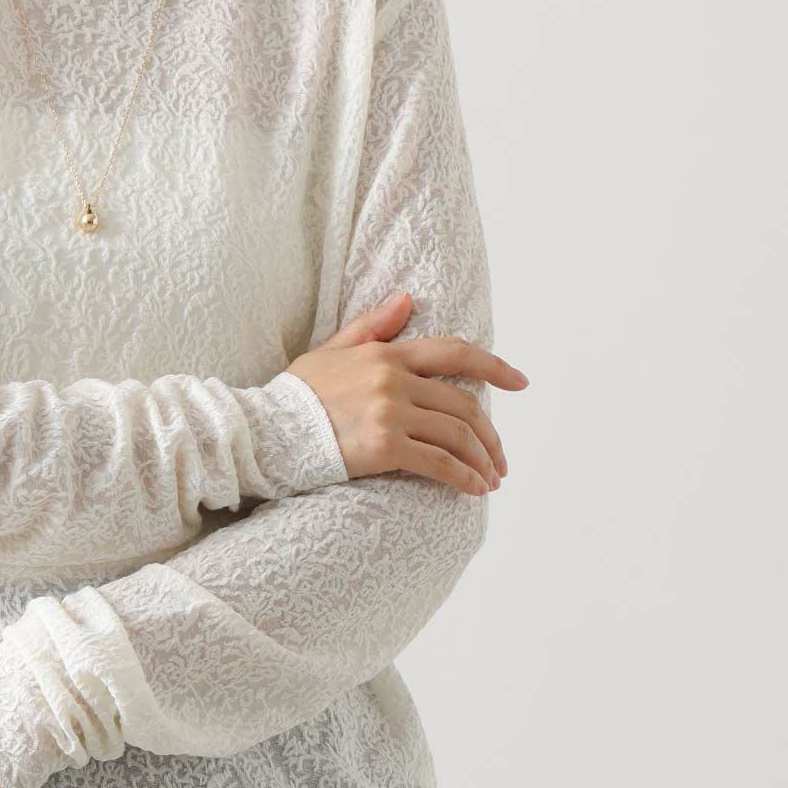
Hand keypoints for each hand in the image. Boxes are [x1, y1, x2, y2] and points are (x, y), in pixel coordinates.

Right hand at [289, 291, 528, 494]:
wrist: (266, 431)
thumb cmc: (296, 394)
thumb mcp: (331, 350)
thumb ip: (373, 326)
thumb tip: (408, 298)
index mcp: (386, 354)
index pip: (454, 352)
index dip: (494, 366)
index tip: (520, 383)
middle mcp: (393, 379)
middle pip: (463, 405)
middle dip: (490, 435)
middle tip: (500, 459)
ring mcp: (390, 413)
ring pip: (457, 435)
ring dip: (482, 460)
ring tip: (490, 479)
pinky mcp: (384, 447)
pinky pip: (439, 464)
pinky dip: (463, 478)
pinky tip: (475, 489)